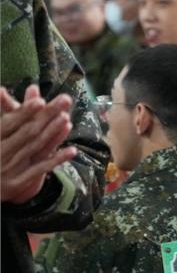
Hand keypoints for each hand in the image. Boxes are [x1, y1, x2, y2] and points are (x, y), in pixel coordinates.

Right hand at [0, 86, 76, 204]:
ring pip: (35, 148)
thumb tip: (7, 90)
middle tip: (64, 100)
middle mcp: (0, 154)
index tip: (40, 101)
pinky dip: (57, 159)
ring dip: (53, 133)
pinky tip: (73, 150)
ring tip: (67, 118)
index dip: (25, 112)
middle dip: (47, 115)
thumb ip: (4, 114)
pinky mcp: (19, 182)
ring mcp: (10, 169)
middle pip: (27, 132)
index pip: (9, 124)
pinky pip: (41, 169)